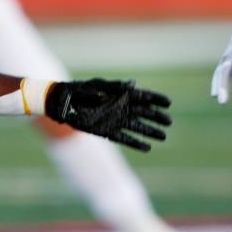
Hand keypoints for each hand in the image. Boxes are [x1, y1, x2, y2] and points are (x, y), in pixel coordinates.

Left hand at [45, 78, 171, 151]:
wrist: (62, 102)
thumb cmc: (80, 89)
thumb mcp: (98, 85)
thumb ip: (115, 86)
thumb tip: (133, 84)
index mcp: (120, 94)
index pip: (142, 97)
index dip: (155, 100)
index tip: (168, 103)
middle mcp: (120, 108)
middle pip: (144, 113)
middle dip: (157, 117)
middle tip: (169, 122)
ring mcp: (114, 120)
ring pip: (137, 127)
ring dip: (150, 131)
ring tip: (163, 136)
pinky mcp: (106, 131)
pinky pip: (124, 138)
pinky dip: (135, 143)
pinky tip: (147, 148)